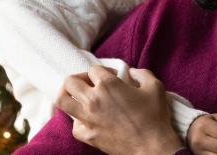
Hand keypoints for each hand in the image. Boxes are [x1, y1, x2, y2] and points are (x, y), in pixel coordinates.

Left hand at [56, 66, 182, 154]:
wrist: (152, 148)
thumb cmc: (154, 117)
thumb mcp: (155, 87)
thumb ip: (141, 74)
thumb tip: (132, 72)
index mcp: (108, 85)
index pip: (93, 69)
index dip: (103, 71)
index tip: (112, 77)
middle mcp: (93, 100)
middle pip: (70, 81)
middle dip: (79, 78)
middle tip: (90, 83)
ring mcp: (88, 119)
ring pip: (62, 101)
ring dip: (68, 95)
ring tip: (78, 96)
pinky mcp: (88, 136)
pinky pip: (74, 125)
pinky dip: (79, 120)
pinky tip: (90, 119)